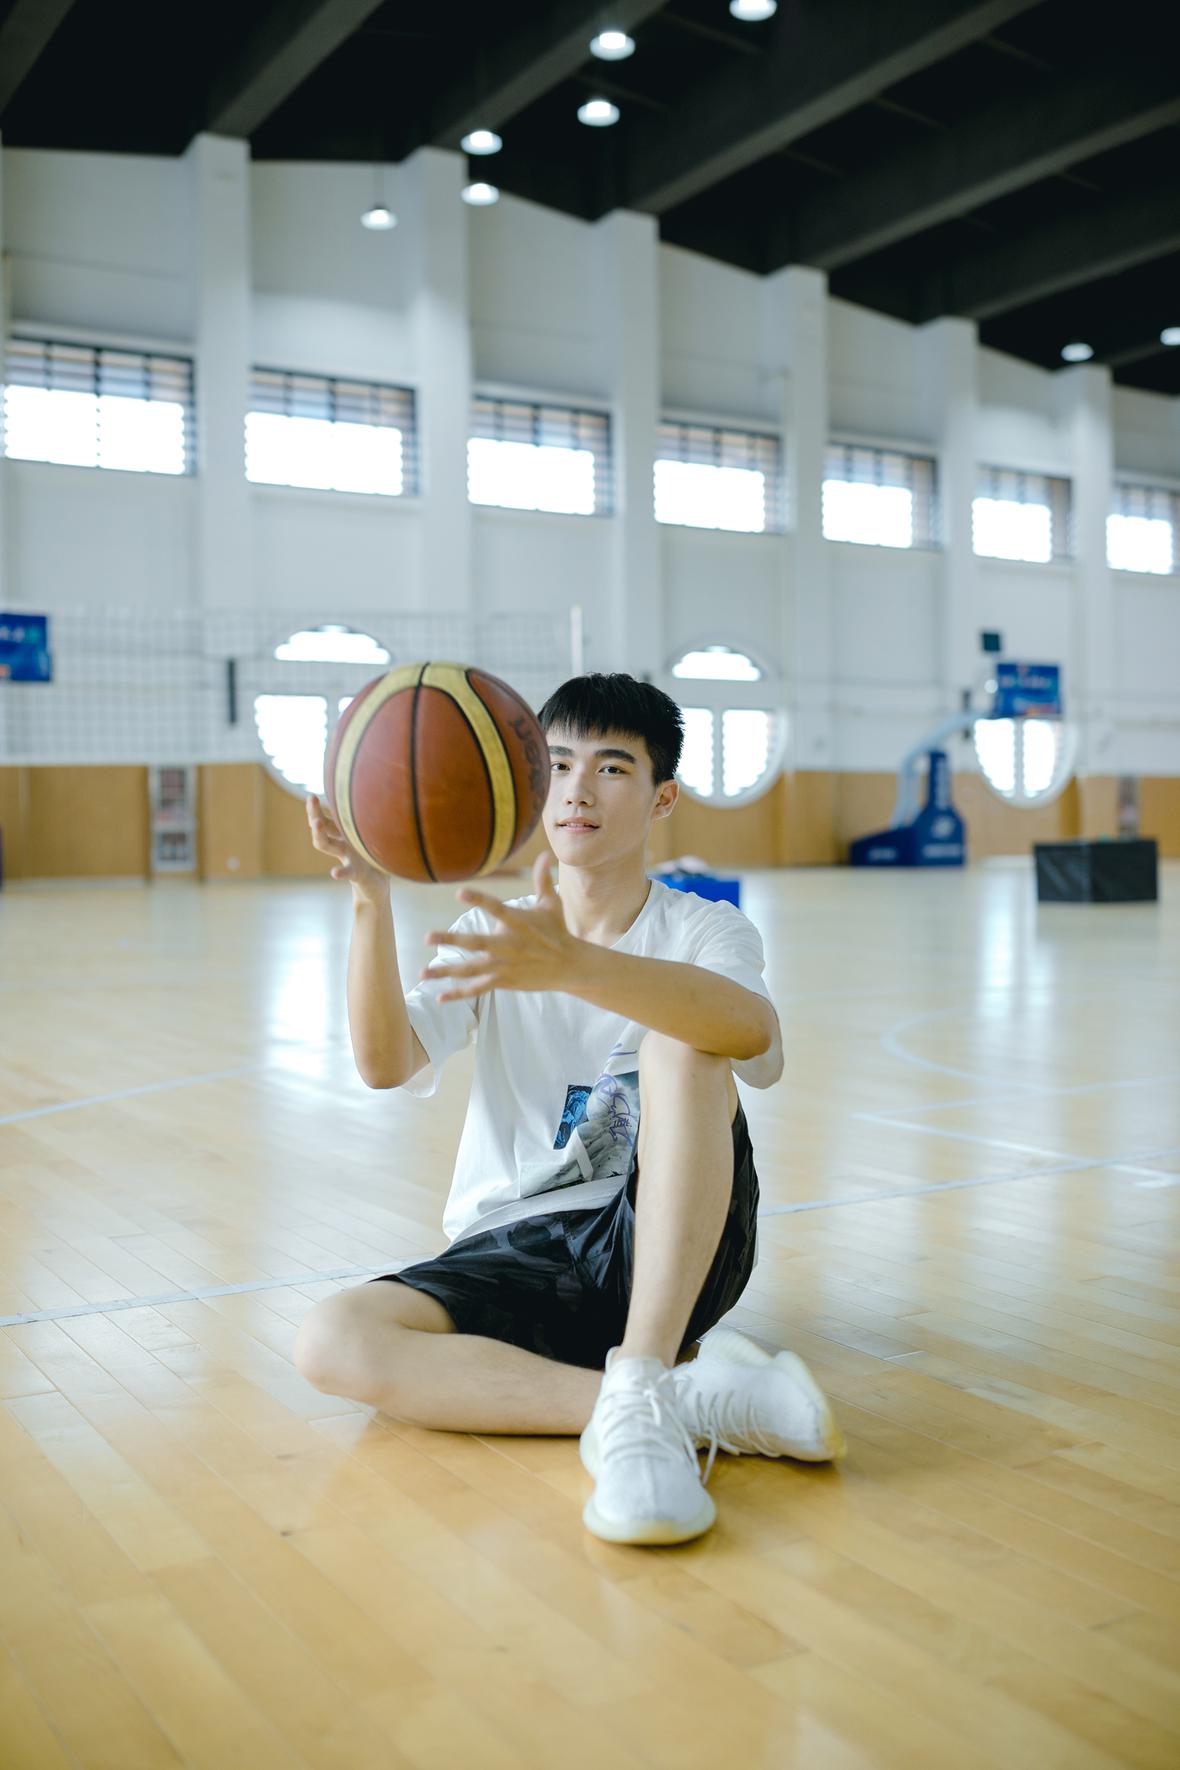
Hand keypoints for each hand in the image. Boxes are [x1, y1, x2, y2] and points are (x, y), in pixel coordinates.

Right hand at [306, 794, 389, 904]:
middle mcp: (342, 845)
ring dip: (320, 835)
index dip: (316, 809)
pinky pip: (348, 872)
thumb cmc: (372, 858)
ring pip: (329, 846)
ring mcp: (348, 859)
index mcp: (345, 835)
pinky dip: (341, 872)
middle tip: (310, 797)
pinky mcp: (357, 874)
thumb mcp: (367, 838)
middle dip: (315, 813)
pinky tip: (334, 873)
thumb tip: (365, 796)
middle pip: (323, 828)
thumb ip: (362, 823)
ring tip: (315, 823)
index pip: (326, 820)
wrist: (376, 886)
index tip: (311, 796)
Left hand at [422, 853, 585, 1002]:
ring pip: (472, 969)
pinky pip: (478, 989)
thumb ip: (542, 879)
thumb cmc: (558, 931)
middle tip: (427, 936)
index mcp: (518, 922)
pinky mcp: (504, 981)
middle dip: (451, 940)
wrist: (570, 966)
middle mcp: (509, 945)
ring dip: (447, 971)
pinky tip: (440, 997)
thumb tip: (545, 854)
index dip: (479, 899)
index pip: (496, 908)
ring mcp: (505, 965)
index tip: (459, 892)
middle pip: (476, 942)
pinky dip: (459, 994)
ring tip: (423, 972)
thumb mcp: (551, 904)